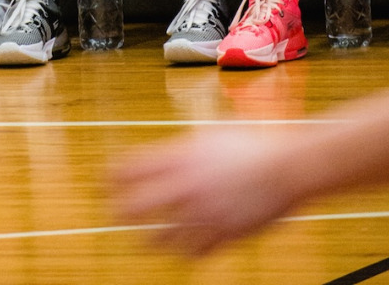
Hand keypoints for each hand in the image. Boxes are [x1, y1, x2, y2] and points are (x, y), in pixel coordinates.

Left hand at [114, 126, 299, 254]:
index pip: (128, 169)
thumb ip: (181, 149)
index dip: (109, 178)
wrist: (286, 167)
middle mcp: (186, 187)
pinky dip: (185, 252)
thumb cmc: (250, 144)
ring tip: (145, 239)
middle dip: (119, 213)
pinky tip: (184, 247)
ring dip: (150, 239)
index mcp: (180, 157)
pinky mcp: (223, 236)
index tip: (102, 184)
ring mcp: (203, 214)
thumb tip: (163, 157)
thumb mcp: (208, 134)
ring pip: (160, 238)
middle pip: (135, 207)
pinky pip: (193, 254)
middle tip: (115, 216)